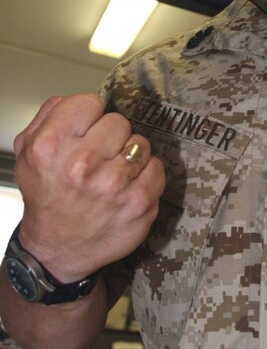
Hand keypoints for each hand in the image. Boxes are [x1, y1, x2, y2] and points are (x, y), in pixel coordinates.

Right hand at [13, 94, 164, 281]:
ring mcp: (114, 185)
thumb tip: (73, 99)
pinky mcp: (140, 202)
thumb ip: (48, 117)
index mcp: (51, 146)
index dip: (89, 117)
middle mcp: (82, 164)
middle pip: (118, 121)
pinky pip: (157, 166)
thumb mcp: (26, 153)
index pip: (90, 102)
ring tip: (112, 173)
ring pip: (140, 142)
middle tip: (99, 157)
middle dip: (110, 137)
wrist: (56, 249)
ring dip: (130, 155)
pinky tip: (128, 186)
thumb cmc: (46, 198)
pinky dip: (146, 175)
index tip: (86, 133)